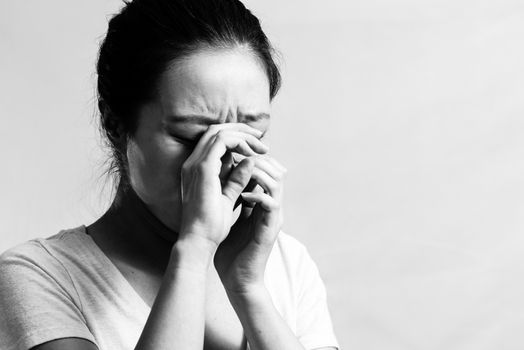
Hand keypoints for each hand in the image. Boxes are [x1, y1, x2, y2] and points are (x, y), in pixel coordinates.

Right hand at [177, 124, 267, 252]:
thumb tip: (250, 162)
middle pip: (215, 130)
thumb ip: (236, 179)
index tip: (256, 145)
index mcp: (196, 169)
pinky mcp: (203, 169)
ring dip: (243, 135)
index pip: (214, 140)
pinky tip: (253, 153)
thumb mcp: (228, 196)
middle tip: (261, 137)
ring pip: (219, 132)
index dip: (236, 136)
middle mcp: (192, 163)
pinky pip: (222, 142)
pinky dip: (240, 143)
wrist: (201, 240)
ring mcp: (195, 164)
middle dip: (241, 130)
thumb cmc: (212, 224)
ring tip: (261, 146)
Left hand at [213, 154, 285, 293]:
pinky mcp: (271, 229)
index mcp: (262, 201)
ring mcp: (273, 217)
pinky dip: (257, 194)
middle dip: (256, 159)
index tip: (232, 153)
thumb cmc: (230, 250)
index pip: (265, 169)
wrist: (236, 278)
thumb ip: (231, 194)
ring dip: (258, 172)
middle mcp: (271, 206)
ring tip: (240, 171)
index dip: (252, 157)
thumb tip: (223, 173)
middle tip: (237, 156)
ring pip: (276, 182)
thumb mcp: (229, 215)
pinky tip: (243, 195)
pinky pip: (271, 203)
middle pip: (275, 170)